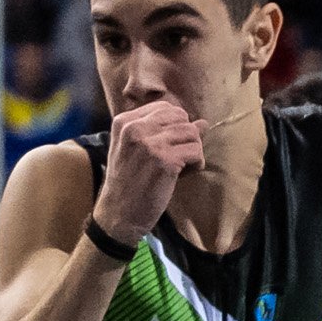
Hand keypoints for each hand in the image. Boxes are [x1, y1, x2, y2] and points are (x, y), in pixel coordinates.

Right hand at [94, 97, 202, 239]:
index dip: (177, 126)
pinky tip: (184, 175)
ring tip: (182, 166)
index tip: (170, 145)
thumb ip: (165, 133)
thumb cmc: (130, 182)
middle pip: (182, 118)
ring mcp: (149, 143)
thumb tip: (203, 122)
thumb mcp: (138, 150)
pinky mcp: (164, 161)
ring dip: (194, 151)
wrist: (118, 212)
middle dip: (188, 137)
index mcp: (125, 121)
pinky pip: (196, 152)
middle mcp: (135, 128)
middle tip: (180, 157)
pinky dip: (197, 164)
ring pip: (192, 133)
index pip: (166, 108)